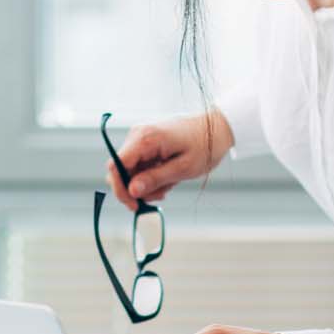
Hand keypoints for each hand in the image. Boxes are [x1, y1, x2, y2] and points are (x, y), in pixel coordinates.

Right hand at [104, 110, 232, 208]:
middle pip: (120, 170)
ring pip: (130, 170)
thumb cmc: (204, 146)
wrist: (216, 128)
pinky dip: (150, 177)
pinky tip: (168, 178)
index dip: (120, 188)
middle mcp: (138, 135)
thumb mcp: (183, 168)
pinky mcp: (146, 143)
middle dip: (136, 189)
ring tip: (169, 185)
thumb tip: (131, 191)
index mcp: (145, 138)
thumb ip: (155, 179)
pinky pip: (139, 165)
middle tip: (159, 196)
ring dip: (146, 184)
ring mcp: (141, 138)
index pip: (116, 166)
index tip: (134, 205)